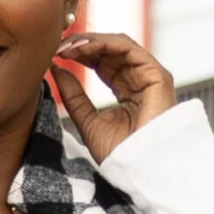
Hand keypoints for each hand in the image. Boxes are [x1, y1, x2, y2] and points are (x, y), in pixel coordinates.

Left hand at [52, 31, 175, 163]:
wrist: (138, 171)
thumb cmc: (118, 155)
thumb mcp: (87, 122)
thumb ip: (73, 96)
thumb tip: (56, 68)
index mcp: (125, 89)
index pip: (102, 61)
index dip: (80, 54)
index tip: (56, 54)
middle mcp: (139, 79)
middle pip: (109, 49)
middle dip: (82, 44)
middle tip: (59, 47)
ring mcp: (150, 76)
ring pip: (118, 45)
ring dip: (90, 42)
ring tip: (68, 47)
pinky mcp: (157, 76)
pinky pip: (130, 49)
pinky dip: (105, 44)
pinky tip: (84, 48)